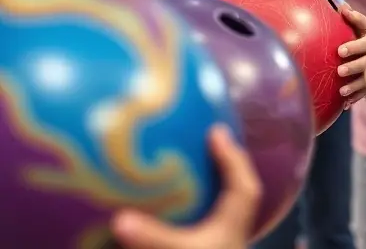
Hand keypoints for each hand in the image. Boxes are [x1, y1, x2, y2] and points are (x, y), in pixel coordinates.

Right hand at [109, 125, 259, 248]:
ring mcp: (223, 243)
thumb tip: (120, 220)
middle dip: (230, 168)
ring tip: (199, 166)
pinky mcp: (212, 247)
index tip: (216, 131)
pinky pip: (214, 227)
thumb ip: (152, 238)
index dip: (233, 156)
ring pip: (229, 212)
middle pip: (241, 194)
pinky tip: (184, 207)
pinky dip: (204, 211)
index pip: (243, 184)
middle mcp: (232, 233)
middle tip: (213, 142)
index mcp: (232, 225)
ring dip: (217, 189)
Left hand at [336, 4, 365, 109]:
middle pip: (365, 61)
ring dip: (354, 85)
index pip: (365, 42)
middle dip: (353, 66)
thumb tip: (342, 5)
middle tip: (340, 71)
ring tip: (341, 91)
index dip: (353, 46)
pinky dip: (356, 96)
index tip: (339, 51)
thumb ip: (355, 18)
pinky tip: (345, 104)